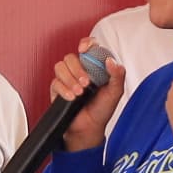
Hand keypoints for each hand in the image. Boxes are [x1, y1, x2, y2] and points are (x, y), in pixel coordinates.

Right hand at [49, 39, 126, 153]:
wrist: (89, 128)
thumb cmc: (102, 110)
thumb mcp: (115, 92)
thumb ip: (118, 75)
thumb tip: (111, 61)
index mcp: (94, 67)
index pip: (88, 47)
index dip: (85, 44)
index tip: (85, 49)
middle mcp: (79, 70)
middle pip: (71, 57)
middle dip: (78, 69)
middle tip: (87, 83)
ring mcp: (67, 79)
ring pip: (60, 66)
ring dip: (70, 79)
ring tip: (79, 92)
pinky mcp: (57, 89)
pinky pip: (55, 82)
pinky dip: (64, 90)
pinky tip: (72, 97)